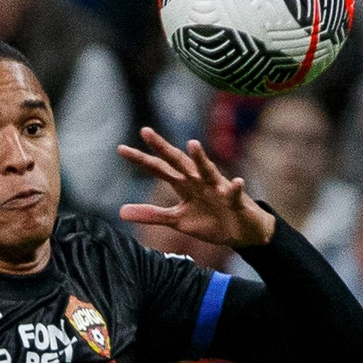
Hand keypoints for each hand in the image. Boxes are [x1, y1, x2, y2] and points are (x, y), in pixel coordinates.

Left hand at [117, 130, 274, 252]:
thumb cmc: (210, 221)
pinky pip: (235, 193)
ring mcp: (217, 188)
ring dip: (201, 158)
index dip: (141, 160)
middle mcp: (198, 181)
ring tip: (192, 144)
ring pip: (208, 171)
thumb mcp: (177, 220)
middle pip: (178, 162)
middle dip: (162, 147)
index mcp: (184, 184)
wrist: (241, 231)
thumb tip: (120, 211)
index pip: (159, 168)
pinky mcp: (235, 200)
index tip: (120, 148)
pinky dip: (235, 188)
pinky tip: (236, 182)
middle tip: (145, 131)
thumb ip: (151, 215)